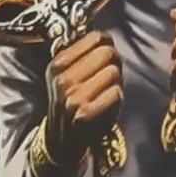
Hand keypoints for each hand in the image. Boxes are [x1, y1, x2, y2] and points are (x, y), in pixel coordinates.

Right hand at [45, 28, 123, 171]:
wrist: (62, 140)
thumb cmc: (73, 104)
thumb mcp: (67, 75)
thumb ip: (83, 54)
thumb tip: (105, 36)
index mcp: (57, 64)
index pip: (96, 37)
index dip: (107, 46)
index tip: (104, 58)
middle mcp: (62, 78)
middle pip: (108, 53)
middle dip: (114, 63)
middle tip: (110, 77)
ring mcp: (72, 96)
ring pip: (113, 72)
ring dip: (117, 83)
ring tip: (107, 92)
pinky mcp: (84, 113)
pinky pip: (116, 93)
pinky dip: (117, 99)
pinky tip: (108, 105)